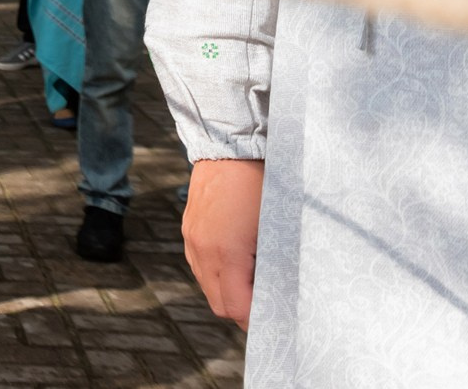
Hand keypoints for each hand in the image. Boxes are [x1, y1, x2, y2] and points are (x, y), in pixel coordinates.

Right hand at [183, 158, 263, 330]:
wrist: (231, 146)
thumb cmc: (263, 185)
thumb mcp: (275, 230)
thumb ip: (272, 266)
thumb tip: (278, 293)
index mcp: (226, 253)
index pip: (237, 308)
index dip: (257, 320)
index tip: (276, 319)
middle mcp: (203, 250)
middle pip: (219, 304)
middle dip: (242, 311)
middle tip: (267, 307)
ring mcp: (192, 239)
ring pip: (207, 286)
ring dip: (227, 293)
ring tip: (252, 285)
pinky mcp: (188, 229)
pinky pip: (199, 266)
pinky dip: (215, 274)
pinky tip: (235, 263)